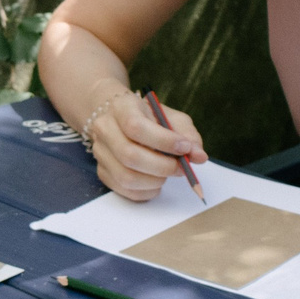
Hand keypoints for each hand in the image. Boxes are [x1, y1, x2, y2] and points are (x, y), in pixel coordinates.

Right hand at [88, 90, 204, 201]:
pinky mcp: (102, 172)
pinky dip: (147, 191)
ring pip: (126, 177)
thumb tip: (199, 156)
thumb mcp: (171, 117)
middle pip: (129, 155)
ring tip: (168, 173)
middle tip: (181, 168)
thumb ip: (187, 135)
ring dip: (155, 181)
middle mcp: (105, 129)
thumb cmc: (150, 118)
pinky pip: (125, 190)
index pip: (136, 127)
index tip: (184, 148)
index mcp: (121, 107)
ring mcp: (100, 152)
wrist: (122, 119)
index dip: (163, 141)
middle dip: (162, 166)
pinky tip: (157, 182)